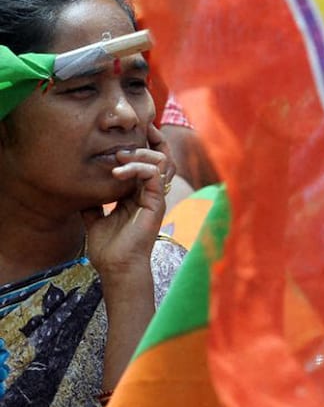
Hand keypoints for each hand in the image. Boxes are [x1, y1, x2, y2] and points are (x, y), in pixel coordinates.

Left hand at [81, 123, 173, 278]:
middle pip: (161, 155)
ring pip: (161, 160)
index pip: (147, 162)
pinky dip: (137, 168)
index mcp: (139, 194)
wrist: (116, 267)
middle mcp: (151, 192)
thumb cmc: (109, 248)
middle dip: (148, 140)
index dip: (141, 146)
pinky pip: (154, 174)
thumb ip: (93, 202)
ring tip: (118, 156)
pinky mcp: (157, 202)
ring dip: (139, 153)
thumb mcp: (95, 218)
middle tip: (127, 138)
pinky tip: (117, 172)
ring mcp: (156, 197)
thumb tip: (80, 189)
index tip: (123, 138)